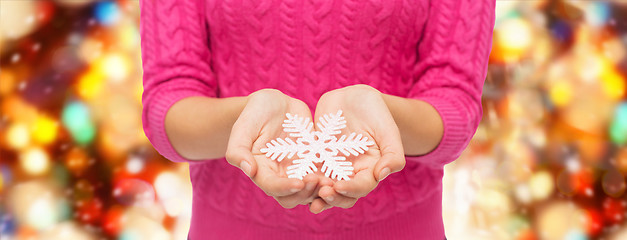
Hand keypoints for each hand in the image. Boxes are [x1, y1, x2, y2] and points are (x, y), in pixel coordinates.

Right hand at [225, 89, 327, 207]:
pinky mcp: (313, 163)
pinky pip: (324, 177)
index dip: (285, 188)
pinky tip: (342, 173)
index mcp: (260, 170)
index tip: (299, 182)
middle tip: (319, 181)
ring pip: (310, 192)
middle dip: (306, 193)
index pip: (271, 187)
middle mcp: (279, 176)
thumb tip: (248, 170)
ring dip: (320, 190)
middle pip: (292, 197)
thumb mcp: (244, 125)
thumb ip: (238, 149)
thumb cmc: (256, 112)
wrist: (276, 103)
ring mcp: (297, 171)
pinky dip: (332, 179)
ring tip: (332, 180)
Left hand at [309, 84, 405, 212]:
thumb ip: (393, 153)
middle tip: (322, 194)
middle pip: (343, 194)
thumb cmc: (376, 112)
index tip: (339, 186)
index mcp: (371, 169)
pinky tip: (292, 180)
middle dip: (332, 197)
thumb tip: (383, 174)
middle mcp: (351, 173)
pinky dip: (302, 179)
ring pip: (324, 188)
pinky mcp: (317, 158)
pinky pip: (308, 172)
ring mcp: (332, 167)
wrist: (354, 98)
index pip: (362, 186)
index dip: (352, 189)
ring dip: (315, 194)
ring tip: (306, 194)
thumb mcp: (388, 129)